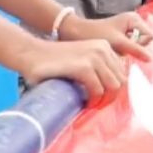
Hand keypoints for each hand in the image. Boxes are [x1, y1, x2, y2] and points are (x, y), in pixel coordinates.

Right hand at [14, 37, 128, 101]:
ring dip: (103, 100)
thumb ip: (97, 70)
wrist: (30, 54)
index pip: (122, 73)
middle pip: (121, 81)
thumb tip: (111, 92)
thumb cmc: (54, 62)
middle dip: (110, 97)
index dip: (114, 89)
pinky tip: (84, 103)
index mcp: (105, 47)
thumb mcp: (81, 60)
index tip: (102, 99)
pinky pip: (98, 89)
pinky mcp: (83, 66)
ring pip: (113, 86)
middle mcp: (103, 49)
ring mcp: (94, 56)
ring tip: (90, 105)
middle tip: (96, 105)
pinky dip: (93, 100)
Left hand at [60, 12, 152, 61]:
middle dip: (133, 48)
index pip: (148, 36)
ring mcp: (127, 29)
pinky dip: (122, 51)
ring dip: (126, 50)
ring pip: (136, 46)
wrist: (75, 33)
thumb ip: (135, 49)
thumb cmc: (96, 34)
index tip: (124, 45)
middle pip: (144, 41)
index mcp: (134, 19)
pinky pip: (129, 47)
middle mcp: (133, 21)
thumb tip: (151, 59)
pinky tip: (112, 50)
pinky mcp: (121, 35)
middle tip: (118, 47)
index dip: (139, 45)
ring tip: (114, 48)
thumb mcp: (117, 42)